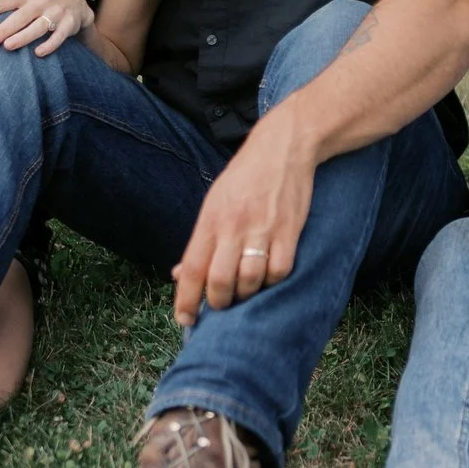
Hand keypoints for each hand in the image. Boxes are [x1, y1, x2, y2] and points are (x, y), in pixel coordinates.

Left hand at [0, 0, 90, 55]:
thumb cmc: (39, 1)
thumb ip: (0, 3)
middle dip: (3, 29)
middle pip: (20, 16)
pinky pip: (59, 35)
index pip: (1, 2)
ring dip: (24, 36)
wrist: (74, 0)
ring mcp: (55, 12)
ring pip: (39, 26)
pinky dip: (50, 44)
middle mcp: (39, 1)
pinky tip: (38, 53)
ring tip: (8, 46)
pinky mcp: (68, 24)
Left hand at [171, 116, 317, 325]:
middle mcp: (233, 227)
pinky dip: (273, 281)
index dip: (186, 300)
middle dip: (219, 302)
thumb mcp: (214, 203)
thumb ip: (200, 241)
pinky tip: (269, 274)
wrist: (283, 147)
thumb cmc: (245, 177)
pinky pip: (279, 271)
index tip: (185, 320)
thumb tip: (179, 274)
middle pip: (220, 281)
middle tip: (221, 304)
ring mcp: (262, 230)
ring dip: (246, 294)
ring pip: (250, 280)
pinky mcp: (289, 231)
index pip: (192, 269)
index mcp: (210, 220)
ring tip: (245, 290)